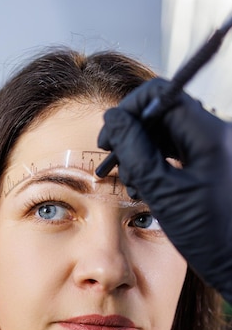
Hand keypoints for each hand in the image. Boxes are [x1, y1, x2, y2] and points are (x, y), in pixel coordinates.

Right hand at [97, 77, 231, 302]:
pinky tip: (146, 186)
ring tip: (132, 182)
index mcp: (211, 135)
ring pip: (170, 132)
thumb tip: (114, 119)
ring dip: (143, 151)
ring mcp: (217, 149)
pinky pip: (179, 149)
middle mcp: (218, 134)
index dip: (131, 110)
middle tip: (114, 160)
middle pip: (166, 112)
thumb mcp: (162, 192)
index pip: (164, 96)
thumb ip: (135, 151)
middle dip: (135, 133)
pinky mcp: (214, 163)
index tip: (110, 135)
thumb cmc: (208, 234)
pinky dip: (158, 162)